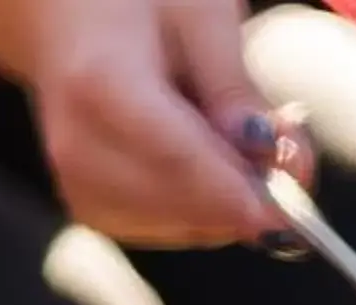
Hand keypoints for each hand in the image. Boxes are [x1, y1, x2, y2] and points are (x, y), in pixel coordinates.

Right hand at [0, 0, 303, 246]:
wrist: (59, 16)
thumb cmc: (132, 2)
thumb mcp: (198, 14)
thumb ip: (236, 89)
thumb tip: (276, 164)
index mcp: (99, 86)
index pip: (181, 164)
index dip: (244, 196)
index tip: (296, 213)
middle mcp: (78, 148)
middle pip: (187, 206)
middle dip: (248, 194)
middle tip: (283, 148)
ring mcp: (78, 185)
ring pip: (189, 227)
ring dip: (231, 201)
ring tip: (234, 138)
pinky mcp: (92, 207)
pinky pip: (174, 229)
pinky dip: (207, 208)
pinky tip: (207, 162)